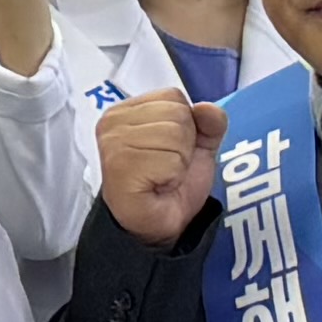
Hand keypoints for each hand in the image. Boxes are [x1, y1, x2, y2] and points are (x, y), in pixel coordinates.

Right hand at [97, 88, 227, 245]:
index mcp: (127, 111)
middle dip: (183, 144)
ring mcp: (113, 143)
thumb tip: (208, 108)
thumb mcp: (198, 147)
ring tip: (163, 176)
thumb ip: (209, 123)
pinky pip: (169, 159)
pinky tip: (157, 185)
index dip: (186, 125)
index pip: (173, 96)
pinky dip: (172, 176)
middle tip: (167, 166)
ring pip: (175, 134)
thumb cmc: (170, 184)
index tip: (171, 149)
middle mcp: (113, 122)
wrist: (159, 225)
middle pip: (176, 113)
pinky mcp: (119, 165)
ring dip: (179, 162)